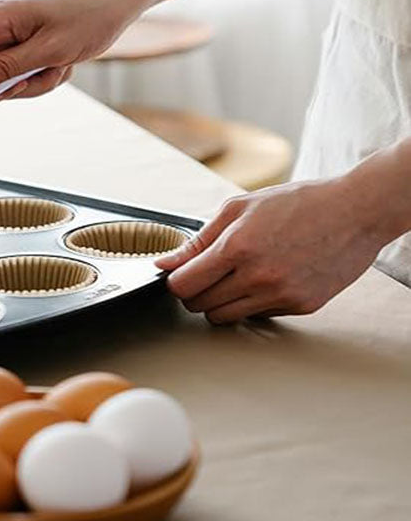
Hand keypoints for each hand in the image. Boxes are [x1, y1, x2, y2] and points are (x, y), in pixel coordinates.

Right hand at [0, 0, 130, 98]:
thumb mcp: (48, 50)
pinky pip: (17, 75)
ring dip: (28, 83)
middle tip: (33, 80)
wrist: (114, 5)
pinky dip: (38, 78)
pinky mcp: (21, 45)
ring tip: (55, 68)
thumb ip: (5, 68)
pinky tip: (59, 65)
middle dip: (4, 85)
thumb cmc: (86, 19)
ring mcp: (8, 36)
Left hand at [156, 178, 386, 322]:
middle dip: (195, 291)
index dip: (175, 281)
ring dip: (220, 301)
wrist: (355, 212)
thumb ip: (198, 240)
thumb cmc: (296, 203)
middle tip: (206, 273)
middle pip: (200, 305)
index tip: (178, 274)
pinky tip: (265, 278)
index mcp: (237, 247)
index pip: (183, 285)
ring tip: (234, 276)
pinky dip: (252, 302)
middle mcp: (258, 276)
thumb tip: (165, 264)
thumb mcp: (239, 209)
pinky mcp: (301, 307)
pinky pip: (258, 315)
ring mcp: (282, 295)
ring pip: (225, 317)